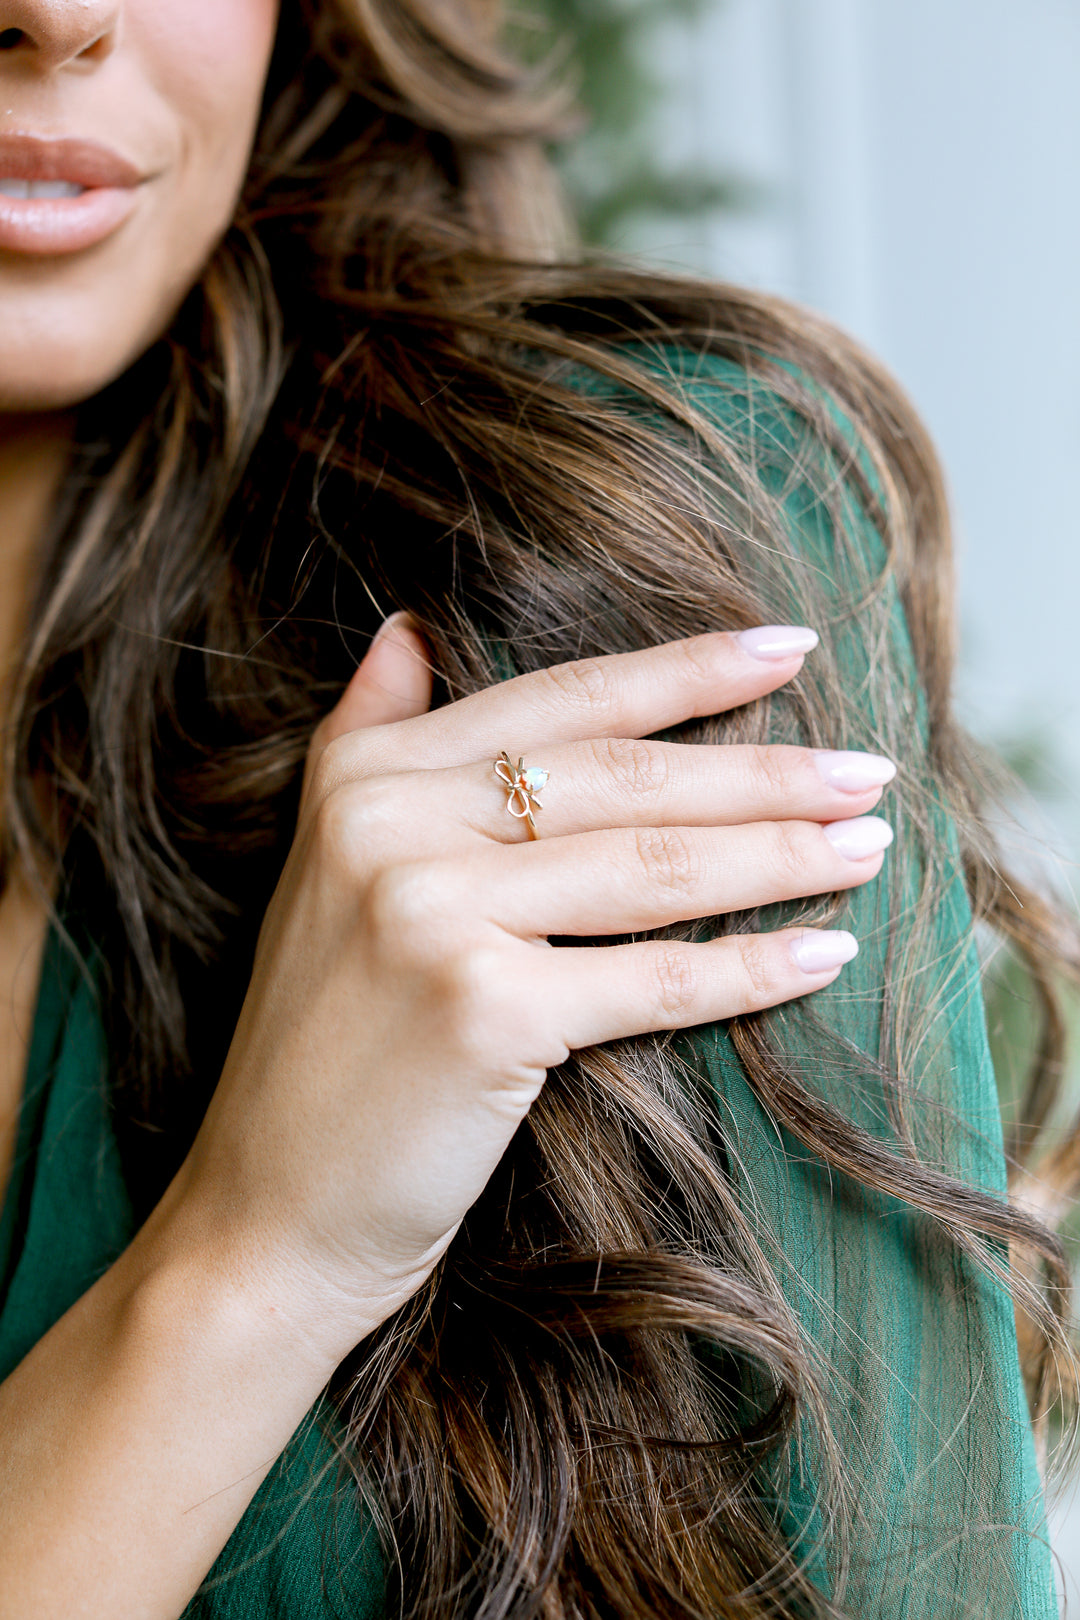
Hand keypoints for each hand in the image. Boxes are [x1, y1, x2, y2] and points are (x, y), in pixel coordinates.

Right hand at [171, 617, 894, 1367]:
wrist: (267, 1206)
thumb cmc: (325, 1042)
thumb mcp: (325, 862)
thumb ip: (369, 733)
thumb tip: (409, 628)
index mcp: (367, 777)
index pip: (561, 702)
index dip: (685, 672)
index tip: (787, 649)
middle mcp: (392, 826)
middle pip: (621, 779)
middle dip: (761, 771)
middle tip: (866, 771)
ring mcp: (432, 915)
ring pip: (648, 868)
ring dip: (777, 856)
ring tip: (864, 845)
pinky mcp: (481, 1011)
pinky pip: (650, 979)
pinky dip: (748, 970)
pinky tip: (821, 954)